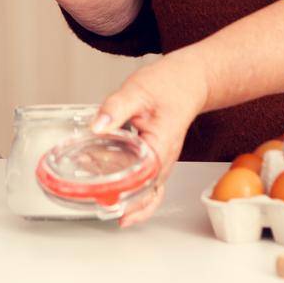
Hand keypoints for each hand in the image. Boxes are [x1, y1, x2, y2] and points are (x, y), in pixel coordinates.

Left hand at [91, 52, 209, 227]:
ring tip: (101, 201)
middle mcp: (164, 160)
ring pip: (148, 193)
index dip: (126, 196)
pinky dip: (134, 194)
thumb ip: (115, 109)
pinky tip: (116, 194)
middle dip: (121, 201)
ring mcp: (162, 161)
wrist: (186, 80)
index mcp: (161, 147)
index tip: (107, 202)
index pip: (144, 183)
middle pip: (145, 194)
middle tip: (96, 201)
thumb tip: (97, 126)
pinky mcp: (157, 157)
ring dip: (127, 200)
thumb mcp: (136, 91)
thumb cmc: (167, 85)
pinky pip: (148, 184)